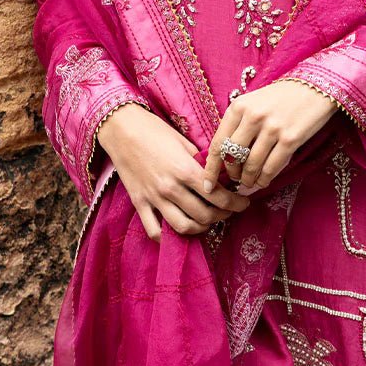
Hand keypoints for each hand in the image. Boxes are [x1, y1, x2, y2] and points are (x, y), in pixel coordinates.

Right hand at [97, 103, 250, 242]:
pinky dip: (169, 236)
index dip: (235, 203)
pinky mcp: (139, 203)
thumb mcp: (184, 141)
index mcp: (185, 170)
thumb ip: (200, 162)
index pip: (218, 196)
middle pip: (204, 215)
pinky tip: (180, 229)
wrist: (121, 129)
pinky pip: (155, 230)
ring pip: (184, 226)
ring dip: (201, 228)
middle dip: (222, 216)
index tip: (243, 203)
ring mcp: (154, 198)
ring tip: (208, 221)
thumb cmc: (154, 130)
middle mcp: (171, 188)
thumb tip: (218, 176)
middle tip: (229, 211)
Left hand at [201, 80, 337, 197]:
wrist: (315, 87)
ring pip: (252, 166)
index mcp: (239, 106)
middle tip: (235, 181)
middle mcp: (253, 117)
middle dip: (232, 175)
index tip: (206, 185)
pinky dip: (265, 179)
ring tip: (249, 183)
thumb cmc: (282, 97)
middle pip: (233, 157)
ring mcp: (272, 128)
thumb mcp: (254, 102)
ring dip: (249, 180)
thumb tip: (225, 155)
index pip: (218, 143)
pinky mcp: (290, 139)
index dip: (211, 168)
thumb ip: (238, 124)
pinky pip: (271, 167)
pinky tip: (263, 181)